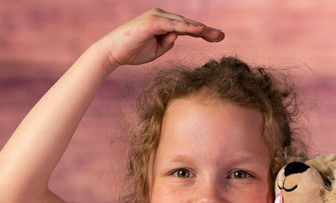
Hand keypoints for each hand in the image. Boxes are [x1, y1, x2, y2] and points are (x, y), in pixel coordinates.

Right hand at [97, 8, 223, 71]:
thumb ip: (168, 43)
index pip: (187, 28)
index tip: (218, 38)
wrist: (113, 53)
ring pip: (183, 23)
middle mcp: (161, 16)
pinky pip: (172, 24)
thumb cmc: (133, 51)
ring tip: (215, 35)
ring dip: (199, 29)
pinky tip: (198, 31)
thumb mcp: (156, 50)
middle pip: (188, 23)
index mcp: (164, 23)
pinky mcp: (151, 22)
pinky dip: (186, 28)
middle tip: (222, 36)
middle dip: (206, 31)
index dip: (203, 33)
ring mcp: (156, 17)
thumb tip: (177, 37)